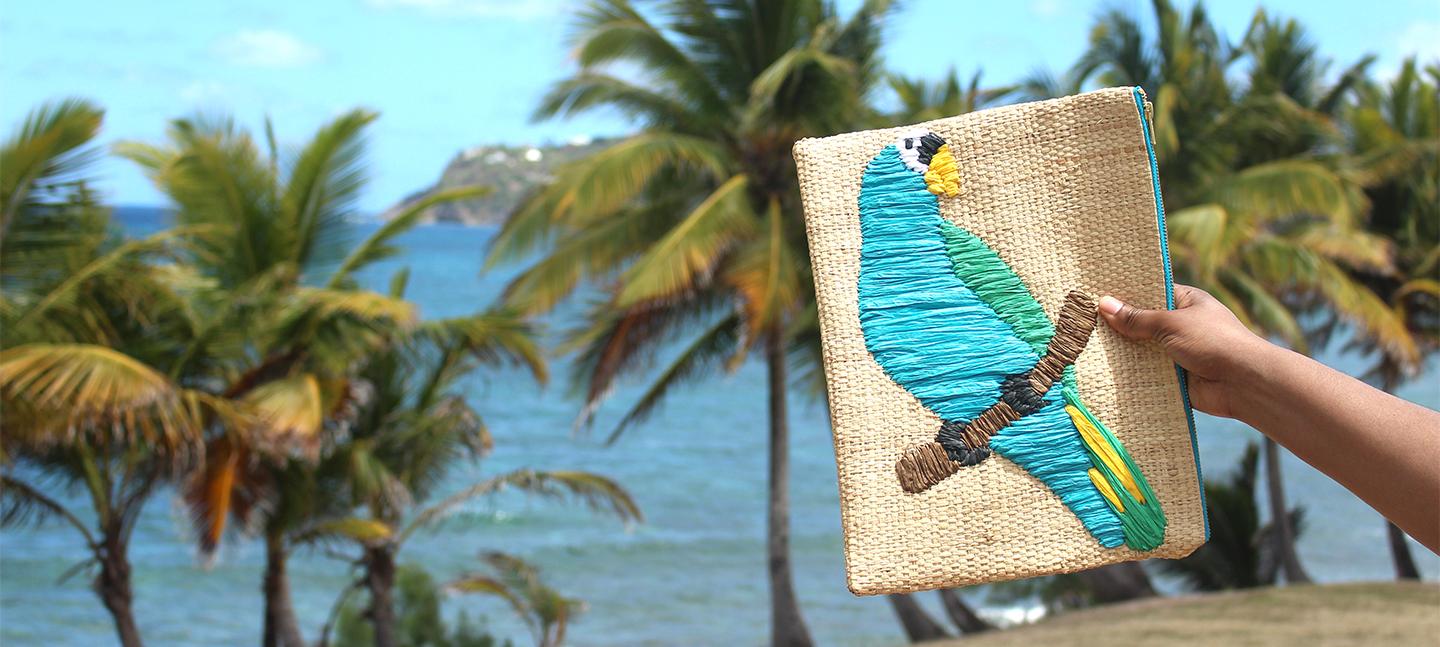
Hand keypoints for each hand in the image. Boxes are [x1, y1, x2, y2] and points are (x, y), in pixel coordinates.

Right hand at [1097, 284, 1272, 418]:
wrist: (1243, 383)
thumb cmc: (1213, 341)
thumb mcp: (1172, 323)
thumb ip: (1137, 318)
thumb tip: (1103, 304)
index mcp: (1186, 302)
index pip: (1150, 293)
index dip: (1125, 294)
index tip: (1094, 293)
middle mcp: (1181, 326)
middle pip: (1142, 323)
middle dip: (1118, 326)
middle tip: (1081, 321)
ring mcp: (1176, 353)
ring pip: (1142, 350)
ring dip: (1122, 352)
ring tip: (1084, 346)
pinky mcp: (1173, 378)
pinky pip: (1146, 374)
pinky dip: (1130, 374)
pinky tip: (1101, 371)